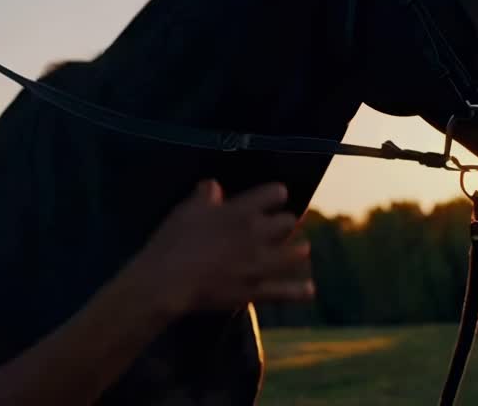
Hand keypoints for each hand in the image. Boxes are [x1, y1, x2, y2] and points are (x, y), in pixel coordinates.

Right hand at [136, 180, 312, 315]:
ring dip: (298, 251)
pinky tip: (310, 290)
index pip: (274, 193)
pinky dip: (299, 291)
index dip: (276, 194)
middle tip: (284, 225)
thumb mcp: (187, 210)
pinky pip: (285, 291)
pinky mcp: (256, 290)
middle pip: (289, 222)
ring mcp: (260, 264)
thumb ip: (205, 195)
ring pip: (295, 254)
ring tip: (301, 250)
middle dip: (287, 222)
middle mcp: (257, 234)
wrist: (168, 280)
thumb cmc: (174, 241)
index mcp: (241, 211)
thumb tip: (214, 186)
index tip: (276, 197)